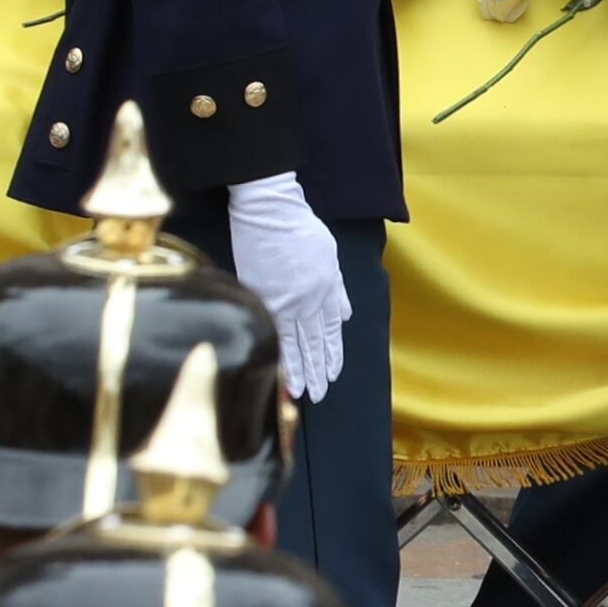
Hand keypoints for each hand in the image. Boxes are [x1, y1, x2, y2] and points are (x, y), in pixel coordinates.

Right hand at [229, 173, 351, 398]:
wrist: (270, 212)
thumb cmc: (298, 228)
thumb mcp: (330, 255)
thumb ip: (338, 289)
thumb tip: (344, 315)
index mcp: (327, 289)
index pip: (331, 330)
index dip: (332, 353)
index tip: (333, 372)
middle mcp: (310, 300)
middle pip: (315, 343)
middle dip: (319, 370)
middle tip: (320, 394)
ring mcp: (287, 302)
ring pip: (297, 345)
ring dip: (302, 371)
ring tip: (305, 393)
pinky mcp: (263, 299)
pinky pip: (275, 335)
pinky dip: (280, 356)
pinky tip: (281, 374)